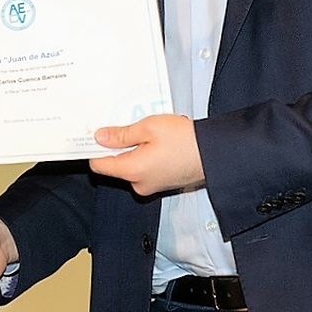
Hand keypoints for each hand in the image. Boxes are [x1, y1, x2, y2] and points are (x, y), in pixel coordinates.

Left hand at [88, 114, 204, 195]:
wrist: (215, 154)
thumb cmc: (186, 140)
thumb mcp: (149, 127)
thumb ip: (121, 134)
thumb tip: (101, 137)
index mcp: (132, 171)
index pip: (99, 165)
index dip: (95, 148)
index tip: (96, 134)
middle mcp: (139, 184)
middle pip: (116, 165)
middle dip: (119, 145)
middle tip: (130, 126)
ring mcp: (151, 186)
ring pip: (132, 166)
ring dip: (135, 149)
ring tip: (151, 133)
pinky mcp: (162, 183)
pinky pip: (145, 169)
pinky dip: (147, 156)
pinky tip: (159, 142)